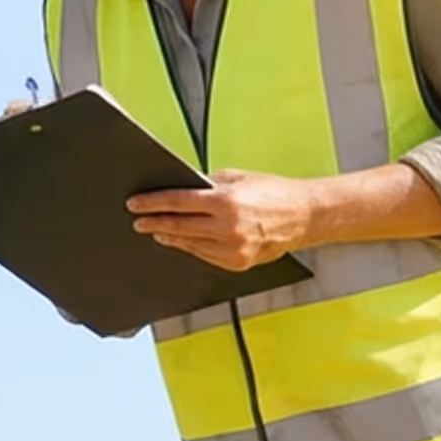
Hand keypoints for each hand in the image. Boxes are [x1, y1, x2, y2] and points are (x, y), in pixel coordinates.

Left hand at [127, 170, 315, 271]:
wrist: (304, 216)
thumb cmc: (275, 193)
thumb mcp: (239, 178)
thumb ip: (209, 185)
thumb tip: (182, 188)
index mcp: (226, 201)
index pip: (178, 202)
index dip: (152, 203)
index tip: (135, 204)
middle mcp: (227, 226)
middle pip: (178, 226)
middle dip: (154, 222)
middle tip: (138, 221)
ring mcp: (232, 247)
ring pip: (188, 244)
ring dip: (169, 237)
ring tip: (156, 230)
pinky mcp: (236, 262)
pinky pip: (204, 254)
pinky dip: (190, 247)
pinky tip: (180, 241)